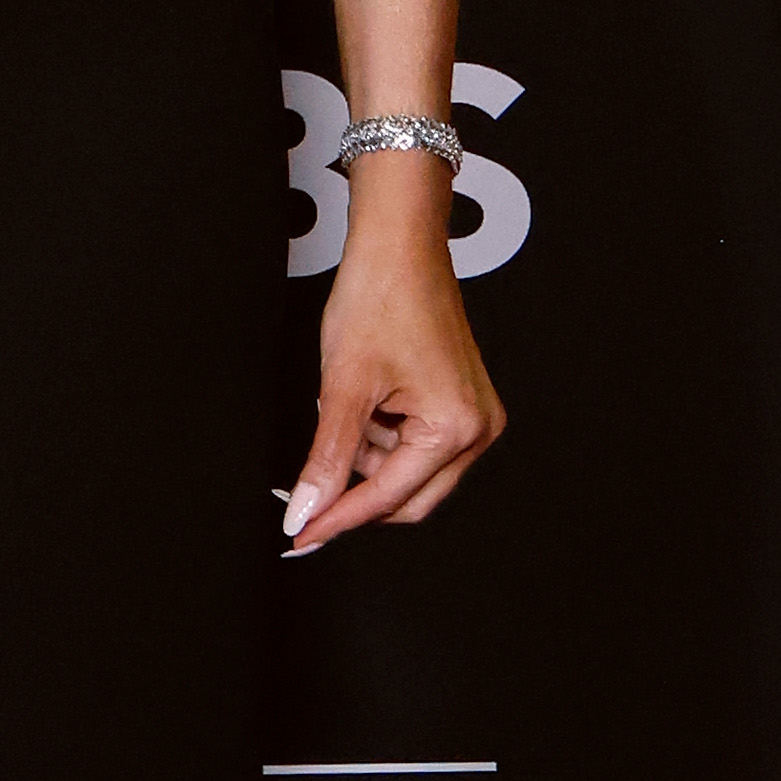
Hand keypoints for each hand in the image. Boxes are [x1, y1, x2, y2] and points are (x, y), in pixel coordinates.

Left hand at [282, 165, 502, 555]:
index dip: (339, 517)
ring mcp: (472, 416)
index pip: (389, 497)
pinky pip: (413, 441)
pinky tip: (361, 396)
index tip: (304, 533)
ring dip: (366, 451)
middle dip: (356, 485)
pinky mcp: (458, 402)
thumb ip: (327, 457)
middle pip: (407, 495)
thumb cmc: (380, 298)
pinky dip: (378, 431)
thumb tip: (307, 507)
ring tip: (344, 399)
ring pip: (407, 468)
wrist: (398, 247)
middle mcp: (477, 429)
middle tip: (308, 484)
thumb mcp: (343, 386)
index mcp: (457, 428)